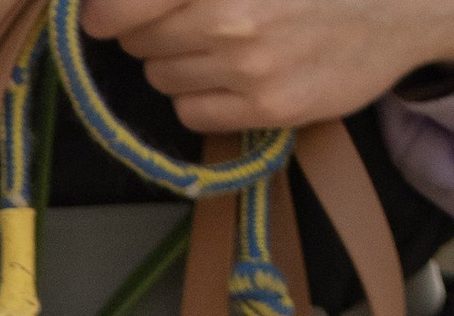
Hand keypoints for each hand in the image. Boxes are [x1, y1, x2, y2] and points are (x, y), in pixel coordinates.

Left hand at [76, 0, 453, 130]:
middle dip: (151, 29)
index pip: (120, 7)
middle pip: (137, 41)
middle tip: (193, 15)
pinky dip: (202, 96)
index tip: (106, 14)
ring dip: (179, 61)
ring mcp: (248, 64)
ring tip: (226, 39)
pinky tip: (237, 72)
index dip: (106, 11)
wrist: (401, 2)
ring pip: (161, 77)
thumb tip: (112, 6)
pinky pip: (191, 112)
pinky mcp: (266, 107)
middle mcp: (229, 13)